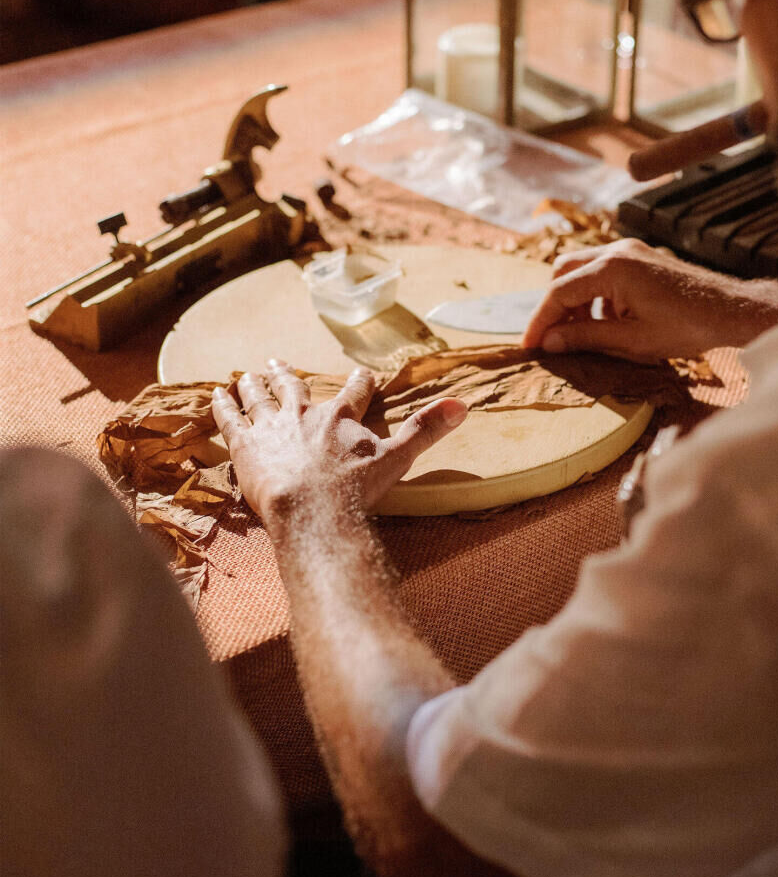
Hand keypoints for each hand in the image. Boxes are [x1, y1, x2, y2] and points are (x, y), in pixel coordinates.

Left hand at [212, 359, 466, 520]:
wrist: (314, 513)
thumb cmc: (356, 490)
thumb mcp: (397, 458)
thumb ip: (426, 430)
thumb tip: (462, 405)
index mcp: (341, 417)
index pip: (354, 391)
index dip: (359, 382)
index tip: (361, 375)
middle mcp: (303, 414)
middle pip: (293, 388)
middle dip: (287, 376)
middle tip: (277, 363)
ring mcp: (271, 428)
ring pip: (259, 398)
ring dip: (253, 385)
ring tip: (246, 376)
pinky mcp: (245, 447)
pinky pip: (230, 419)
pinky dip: (222, 406)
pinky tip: (216, 395)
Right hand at [522, 238, 777, 361]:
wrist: (730, 311)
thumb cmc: (687, 327)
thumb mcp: (631, 340)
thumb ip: (586, 337)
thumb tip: (549, 343)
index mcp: (612, 269)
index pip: (559, 292)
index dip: (541, 321)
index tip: (529, 346)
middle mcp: (617, 251)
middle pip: (564, 271)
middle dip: (554, 305)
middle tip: (551, 338)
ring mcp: (630, 250)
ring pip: (582, 268)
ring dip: (575, 299)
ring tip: (582, 333)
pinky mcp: (641, 257)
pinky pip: (603, 269)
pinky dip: (595, 293)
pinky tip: (608, 320)